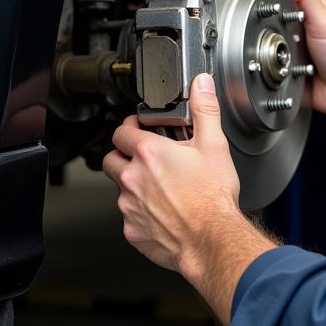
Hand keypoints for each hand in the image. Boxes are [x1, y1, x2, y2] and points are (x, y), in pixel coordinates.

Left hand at [102, 74, 240, 275]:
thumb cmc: (212, 198)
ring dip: (133, 184)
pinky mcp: (132, 230)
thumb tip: (202, 85)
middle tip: (145, 157)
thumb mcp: (214, 146)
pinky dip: (142, 211)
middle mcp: (132, 179)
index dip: (130, 128)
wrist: (211, 239)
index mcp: (149, 154)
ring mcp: (129, 206)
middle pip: (112, 158)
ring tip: (160, 185)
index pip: (121, 131)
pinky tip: (163, 210)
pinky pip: (130, 216)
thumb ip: (205, 110)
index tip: (138, 129)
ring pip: (120, 189)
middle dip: (124, 155)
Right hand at [279, 0, 325, 119]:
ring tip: (283, 56)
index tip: (263, 2)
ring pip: (268, 43)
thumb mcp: (325, 21)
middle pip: (272, 21)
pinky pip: (271, 65)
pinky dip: (271, 68)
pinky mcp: (287, 68)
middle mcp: (302, 28)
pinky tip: (280, 69)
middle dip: (268, 29)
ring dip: (269, 50)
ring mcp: (294, 48)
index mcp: (312, 10)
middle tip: (280, 37)